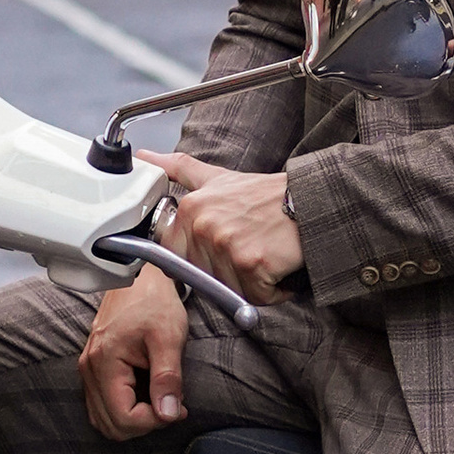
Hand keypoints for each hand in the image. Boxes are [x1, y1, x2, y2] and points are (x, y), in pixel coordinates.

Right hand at [78, 266, 186, 438]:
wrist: (138, 275)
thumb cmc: (153, 300)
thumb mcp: (169, 337)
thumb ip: (168, 378)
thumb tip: (168, 414)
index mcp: (105, 362)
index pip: (123, 418)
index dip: (153, 421)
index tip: (177, 407)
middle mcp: (89, 369)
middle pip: (111, 426)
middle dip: (144, 424)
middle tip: (170, 406)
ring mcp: (88, 369)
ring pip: (105, 420)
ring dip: (134, 420)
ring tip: (160, 401)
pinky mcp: (94, 368)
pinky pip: (103, 406)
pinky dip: (125, 410)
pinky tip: (147, 396)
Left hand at [155, 151, 305, 297]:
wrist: (310, 201)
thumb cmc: (267, 196)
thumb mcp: (218, 177)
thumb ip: (179, 169)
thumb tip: (143, 157)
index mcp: (191, 209)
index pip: (176, 257)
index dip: (199, 260)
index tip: (222, 249)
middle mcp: (204, 226)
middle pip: (204, 277)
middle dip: (227, 272)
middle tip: (249, 248)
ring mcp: (226, 246)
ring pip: (230, 289)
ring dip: (251, 282)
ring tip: (266, 254)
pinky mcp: (250, 264)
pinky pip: (255, 296)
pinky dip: (272, 289)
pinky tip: (278, 265)